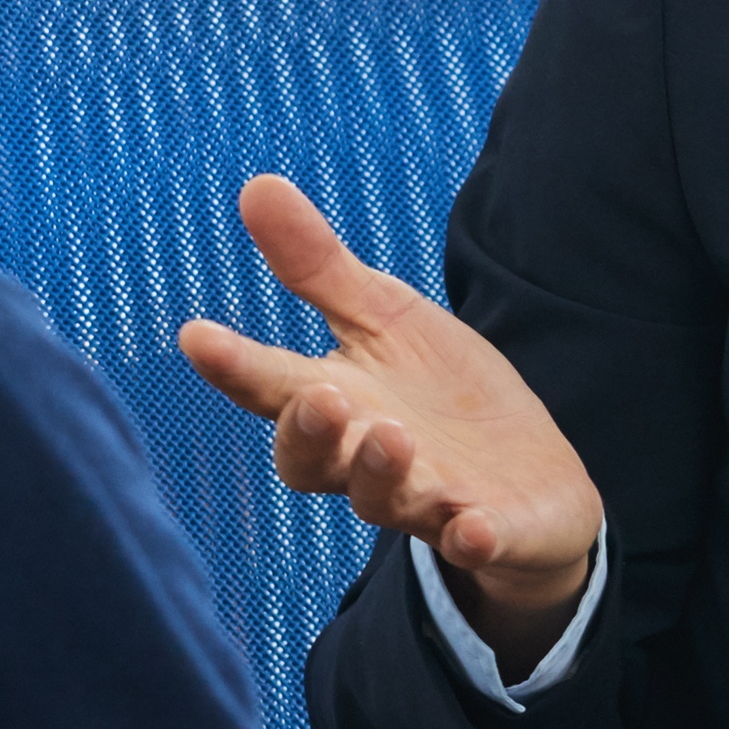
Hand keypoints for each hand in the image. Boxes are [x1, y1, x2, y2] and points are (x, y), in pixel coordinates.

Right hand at [180, 176, 607, 676]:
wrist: (529, 479)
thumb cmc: (440, 396)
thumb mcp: (386, 320)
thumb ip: (321, 269)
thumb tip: (256, 185)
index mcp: (335, 404)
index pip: (271, 387)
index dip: (235, 367)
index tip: (198, 337)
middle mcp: (367, 462)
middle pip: (313, 461)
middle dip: (311, 430)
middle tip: (322, 395)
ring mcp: (427, 501)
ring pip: (385, 501)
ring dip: (383, 471)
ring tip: (392, 434)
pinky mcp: (489, 530)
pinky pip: (473, 543)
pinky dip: (472, 537)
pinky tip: (474, 527)